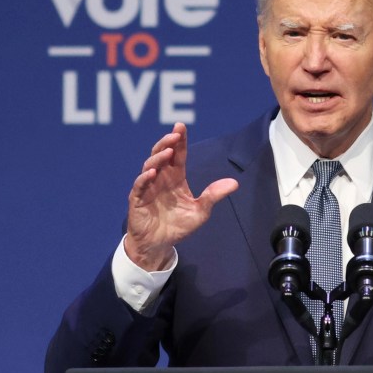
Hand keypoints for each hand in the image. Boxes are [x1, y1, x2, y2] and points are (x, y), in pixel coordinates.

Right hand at [125, 122, 238, 270]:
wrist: (160, 245)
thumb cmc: (178, 226)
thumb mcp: (201, 211)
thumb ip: (213, 195)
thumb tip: (235, 183)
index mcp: (175, 177)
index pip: (177, 155)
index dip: (179, 140)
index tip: (181, 127)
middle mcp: (161, 178)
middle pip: (162, 154)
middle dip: (167, 143)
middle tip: (175, 133)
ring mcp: (148, 187)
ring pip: (150, 166)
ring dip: (158, 158)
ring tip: (167, 151)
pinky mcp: (137, 200)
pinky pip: (139, 186)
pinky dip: (144, 178)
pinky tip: (152, 173)